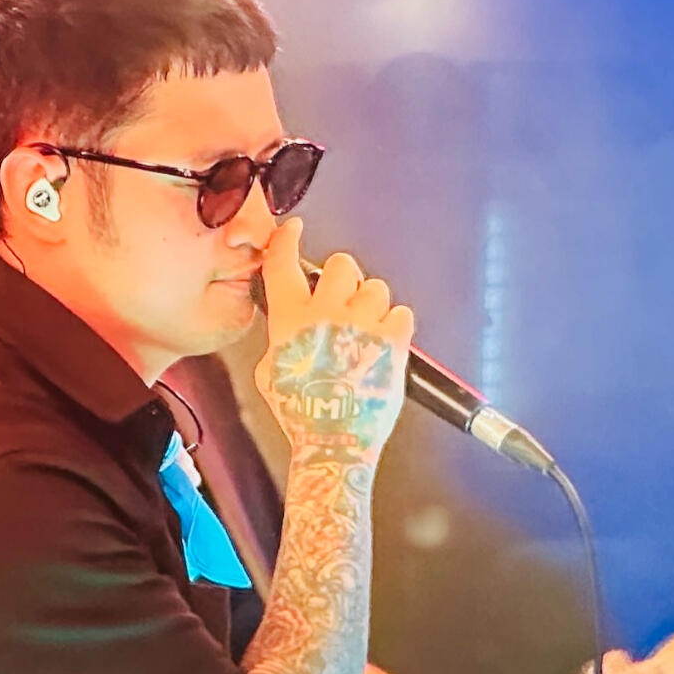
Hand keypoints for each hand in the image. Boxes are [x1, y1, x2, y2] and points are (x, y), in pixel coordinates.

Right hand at [253, 219, 415, 462]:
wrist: (335, 442)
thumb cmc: (301, 414)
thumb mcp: (271, 374)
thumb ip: (280, 339)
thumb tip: (289, 325)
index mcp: (290, 319)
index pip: (283, 263)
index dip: (286, 240)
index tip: (292, 230)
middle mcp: (325, 313)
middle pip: (341, 264)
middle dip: (344, 280)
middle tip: (344, 304)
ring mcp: (361, 324)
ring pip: (376, 287)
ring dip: (372, 305)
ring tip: (366, 334)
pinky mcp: (393, 339)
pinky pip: (401, 312)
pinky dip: (396, 326)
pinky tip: (384, 346)